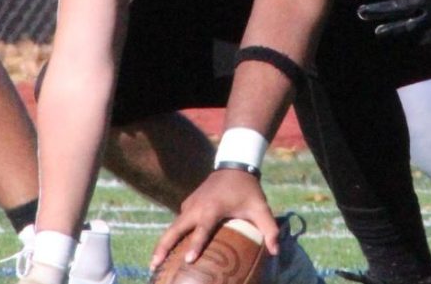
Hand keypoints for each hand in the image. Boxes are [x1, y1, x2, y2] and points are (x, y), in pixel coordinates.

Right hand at [150, 169, 279, 267]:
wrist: (234, 164)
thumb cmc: (247, 189)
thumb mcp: (260, 207)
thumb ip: (269, 228)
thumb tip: (275, 251)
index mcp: (213, 208)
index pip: (202, 229)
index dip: (196, 244)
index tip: (189, 260)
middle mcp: (196, 207)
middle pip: (175, 229)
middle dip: (163, 247)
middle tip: (154, 266)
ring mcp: (189, 204)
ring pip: (173, 227)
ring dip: (163, 243)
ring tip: (154, 264)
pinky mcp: (188, 204)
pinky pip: (177, 222)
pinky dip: (171, 235)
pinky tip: (168, 249)